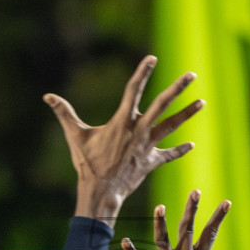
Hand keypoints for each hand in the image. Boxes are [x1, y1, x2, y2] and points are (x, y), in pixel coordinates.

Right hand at [46, 56, 202, 227]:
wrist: (101, 192)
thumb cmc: (87, 164)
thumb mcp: (75, 136)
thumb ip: (63, 113)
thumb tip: (47, 96)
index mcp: (122, 121)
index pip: (133, 90)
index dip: (142, 73)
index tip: (152, 58)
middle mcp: (138, 131)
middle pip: (162, 105)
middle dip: (177, 89)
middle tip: (192, 75)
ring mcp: (147, 147)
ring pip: (171, 127)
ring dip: (187, 114)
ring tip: (202, 102)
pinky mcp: (151, 162)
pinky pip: (168, 154)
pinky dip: (179, 150)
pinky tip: (191, 144)